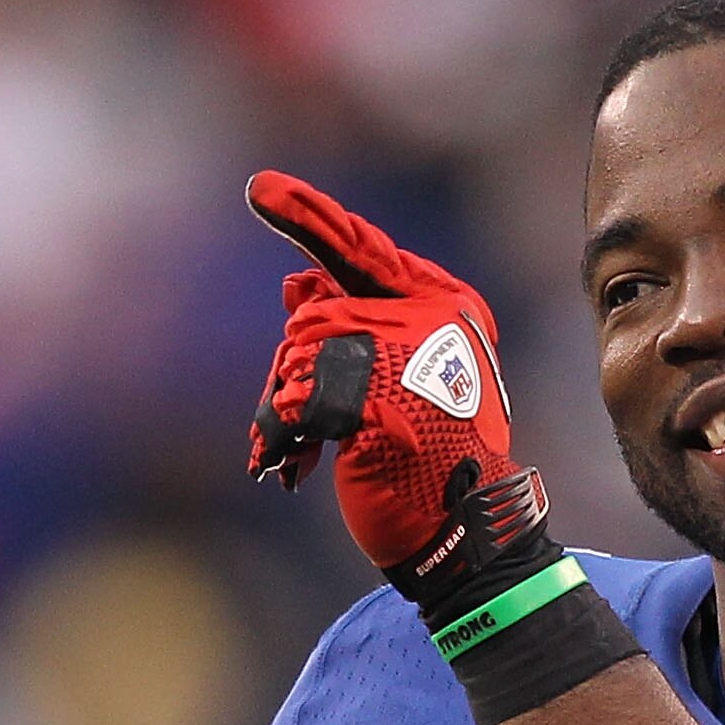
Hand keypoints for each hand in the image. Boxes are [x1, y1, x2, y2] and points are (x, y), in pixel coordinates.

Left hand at [245, 169, 519, 570]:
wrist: (464, 537)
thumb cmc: (427, 463)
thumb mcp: (389, 385)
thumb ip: (352, 331)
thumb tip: (295, 283)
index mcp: (445, 306)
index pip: (364, 252)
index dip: (311, 220)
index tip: (260, 187)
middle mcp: (434, 319)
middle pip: (318, 313)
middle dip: (291, 371)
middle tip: (287, 426)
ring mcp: (411, 356)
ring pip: (303, 351)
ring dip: (282, 409)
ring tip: (293, 456)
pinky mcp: (382, 399)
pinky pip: (297, 398)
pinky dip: (280, 436)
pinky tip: (288, 469)